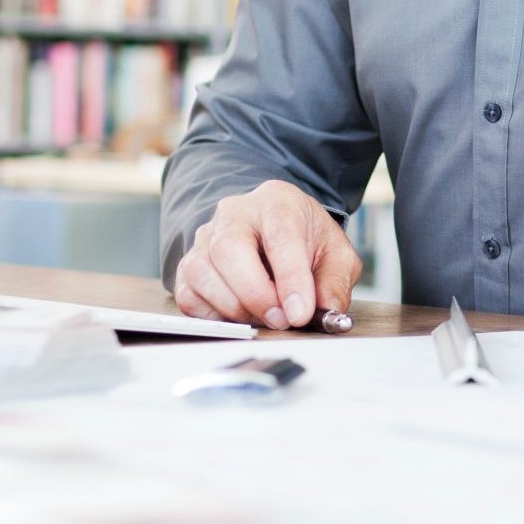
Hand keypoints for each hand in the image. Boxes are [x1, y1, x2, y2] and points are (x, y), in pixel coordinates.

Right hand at [174, 180, 362, 330]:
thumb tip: (326, 312)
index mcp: (277, 203)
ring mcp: (205, 238)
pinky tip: (239, 317)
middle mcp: (234, 214)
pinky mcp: (188, 265)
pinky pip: (187, 295)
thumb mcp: (336, 254)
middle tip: (281, 320)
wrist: (277, 226)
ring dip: (233, 307)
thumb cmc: (306, 238)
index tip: (299, 313)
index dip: (290, 279)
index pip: (280, 237)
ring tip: (263, 320)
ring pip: (201, 271)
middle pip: (229, 249)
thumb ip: (334, 282)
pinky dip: (212, 315)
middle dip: (255, 294)